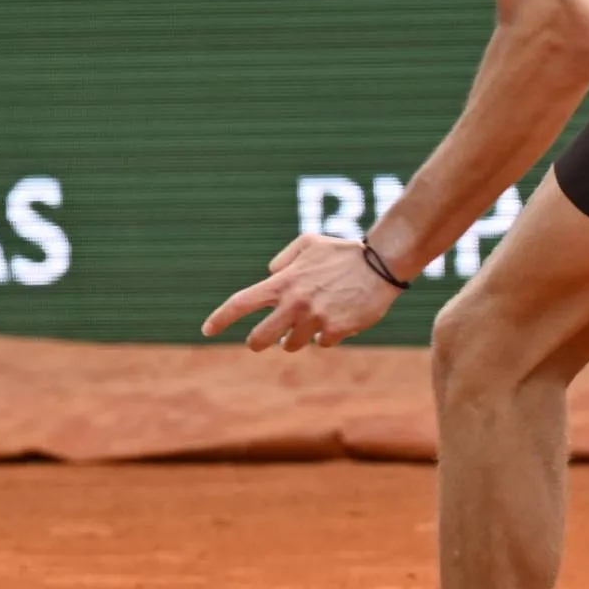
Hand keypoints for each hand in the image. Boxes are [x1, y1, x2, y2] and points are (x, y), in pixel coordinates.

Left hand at [203, 233, 404, 351]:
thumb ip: (283, 260)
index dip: (220, 318)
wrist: (381, 263)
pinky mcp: (335, 330)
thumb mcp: (307, 243)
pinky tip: (339, 318)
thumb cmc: (343, 252)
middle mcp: (294, 303)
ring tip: (316, 316)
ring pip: (292, 345)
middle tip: (261, 340)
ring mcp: (314, 319)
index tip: (207, 330)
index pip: (241, 303)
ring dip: (298, 337)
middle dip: (258, 342)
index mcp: (283, 282)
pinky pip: (322, 343)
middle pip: (260, 338)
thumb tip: (269, 277)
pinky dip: (326, 335)